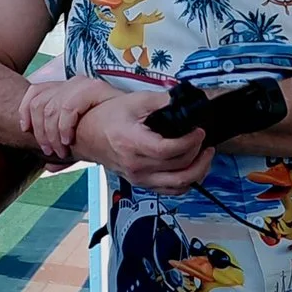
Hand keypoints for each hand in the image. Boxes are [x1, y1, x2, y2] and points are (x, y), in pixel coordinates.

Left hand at [17, 75, 119, 161]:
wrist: (136, 122)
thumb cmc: (110, 130)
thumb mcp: (83, 139)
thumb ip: (66, 149)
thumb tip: (48, 167)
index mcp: (66, 89)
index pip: (34, 90)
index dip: (25, 110)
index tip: (26, 130)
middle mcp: (73, 84)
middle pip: (40, 102)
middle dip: (41, 131)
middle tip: (49, 150)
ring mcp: (85, 85)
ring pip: (52, 106)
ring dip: (52, 133)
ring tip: (60, 148)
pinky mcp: (96, 90)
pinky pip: (69, 106)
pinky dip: (65, 125)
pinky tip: (69, 139)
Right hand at [75, 92, 213, 190]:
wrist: (87, 135)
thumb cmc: (106, 119)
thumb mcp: (136, 101)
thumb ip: (163, 101)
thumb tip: (186, 102)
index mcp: (133, 143)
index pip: (168, 150)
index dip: (190, 141)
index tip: (198, 131)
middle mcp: (137, 166)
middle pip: (178, 168)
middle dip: (198, 153)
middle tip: (202, 139)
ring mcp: (140, 178)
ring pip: (178, 185)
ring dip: (198, 170)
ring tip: (204, 154)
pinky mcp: (143, 183)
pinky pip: (171, 191)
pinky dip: (187, 182)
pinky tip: (193, 168)